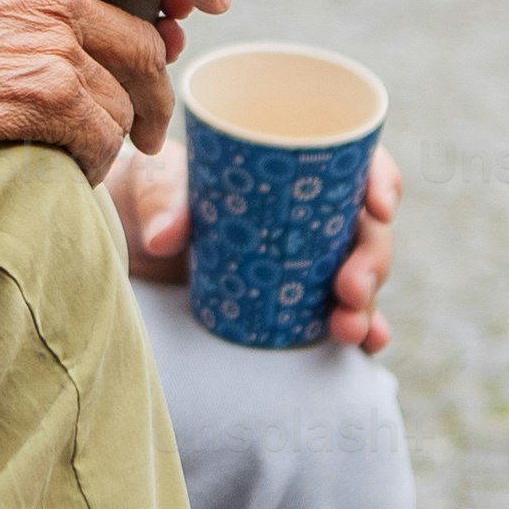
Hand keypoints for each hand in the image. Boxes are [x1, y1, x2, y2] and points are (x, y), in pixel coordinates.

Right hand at [0, 0, 224, 178]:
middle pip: (147, 37)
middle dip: (158, 82)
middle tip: (151, 117)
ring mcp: (53, 45)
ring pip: (130, 94)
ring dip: (128, 130)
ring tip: (115, 153)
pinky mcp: (46, 101)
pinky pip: (102, 138)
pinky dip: (94, 162)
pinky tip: (71, 170)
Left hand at [119, 134, 402, 354]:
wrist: (127, 239)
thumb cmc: (148, 192)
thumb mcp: (151, 182)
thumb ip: (160, 200)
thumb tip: (166, 240)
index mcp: (295, 164)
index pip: (358, 163)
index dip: (381, 181)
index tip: (378, 206)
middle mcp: (313, 212)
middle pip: (366, 229)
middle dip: (371, 260)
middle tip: (350, 287)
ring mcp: (309, 259)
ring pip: (359, 276)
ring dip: (366, 303)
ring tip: (348, 328)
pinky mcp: (295, 299)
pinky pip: (338, 312)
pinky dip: (360, 329)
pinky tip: (366, 345)